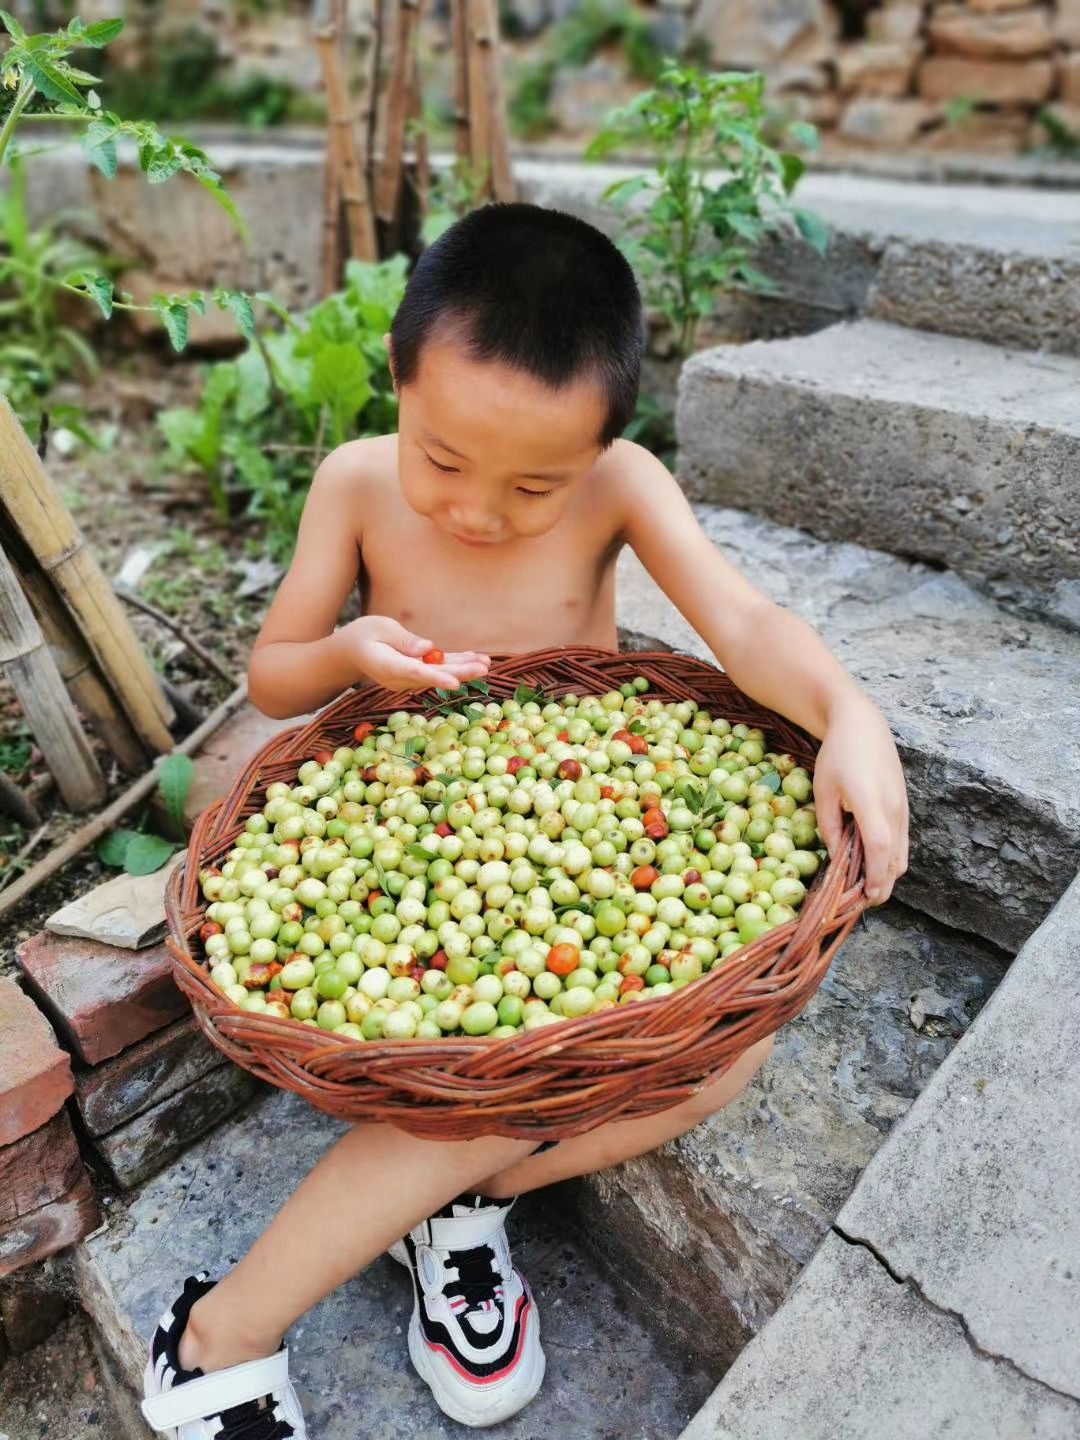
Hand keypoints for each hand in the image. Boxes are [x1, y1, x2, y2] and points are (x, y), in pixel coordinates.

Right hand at [343, 616, 489, 693]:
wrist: (352, 652)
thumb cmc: (362, 635)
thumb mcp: (379, 628)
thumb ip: (402, 640)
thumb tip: (427, 649)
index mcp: (388, 666)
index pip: (414, 674)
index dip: (436, 678)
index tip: (455, 682)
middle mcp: (401, 677)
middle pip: (433, 676)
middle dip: (460, 673)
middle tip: (483, 668)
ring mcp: (409, 677)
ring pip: (439, 673)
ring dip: (463, 669)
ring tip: (486, 663)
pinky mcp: (416, 672)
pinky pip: (438, 668)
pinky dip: (456, 663)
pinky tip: (476, 659)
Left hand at [812, 695, 908, 906]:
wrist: (863, 725)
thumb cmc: (837, 755)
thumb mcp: (823, 790)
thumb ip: (829, 825)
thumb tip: (837, 855)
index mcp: (871, 801)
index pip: (879, 847)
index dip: (875, 876)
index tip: (867, 898)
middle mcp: (894, 807)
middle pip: (896, 858)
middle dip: (882, 885)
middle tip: (861, 902)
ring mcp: (903, 807)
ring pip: (902, 853)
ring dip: (887, 874)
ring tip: (864, 886)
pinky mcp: (905, 806)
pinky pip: (902, 841)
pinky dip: (890, 858)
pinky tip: (871, 863)